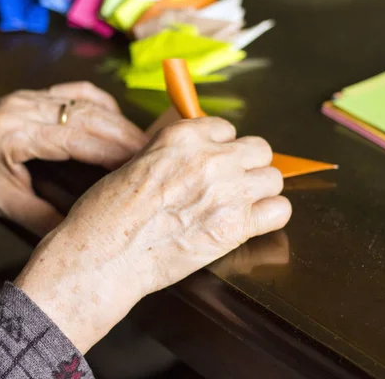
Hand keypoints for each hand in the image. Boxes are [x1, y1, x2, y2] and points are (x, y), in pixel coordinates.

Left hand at [0, 82, 146, 234]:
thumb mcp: (3, 205)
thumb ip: (46, 218)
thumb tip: (86, 233)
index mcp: (13, 134)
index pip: (77, 137)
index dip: (115, 151)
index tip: (145, 165)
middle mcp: (23, 106)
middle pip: (88, 114)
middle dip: (126, 135)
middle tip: (157, 156)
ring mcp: (28, 95)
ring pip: (86, 101)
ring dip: (118, 121)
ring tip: (143, 145)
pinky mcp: (33, 94)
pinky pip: (76, 93)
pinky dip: (101, 107)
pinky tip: (115, 123)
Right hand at [15, 117, 291, 351]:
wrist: (104, 255)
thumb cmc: (108, 214)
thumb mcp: (136, 163)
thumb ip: (173, 154)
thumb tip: (193, 155)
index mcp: (184, 137)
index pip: (226, 128)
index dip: (221, 147)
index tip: (214, 160)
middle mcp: (211, 158)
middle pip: (259, 149)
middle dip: (247, 165)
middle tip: (231, 182)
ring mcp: (227, 191)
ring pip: (273, 178)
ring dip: (259, 190)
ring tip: (239, 204)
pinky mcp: (236, 227)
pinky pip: (279, 211)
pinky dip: (268, 216)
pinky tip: (250, 222)